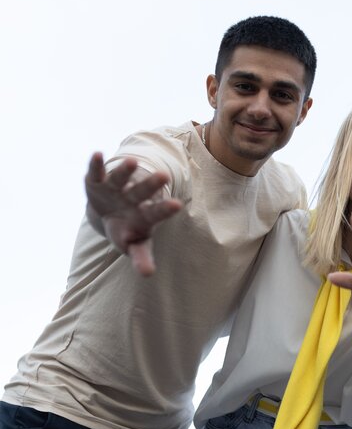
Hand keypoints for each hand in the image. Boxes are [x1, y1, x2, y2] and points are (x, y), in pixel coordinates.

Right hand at [85, 152, 181, 276]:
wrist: (110, 213)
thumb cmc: (128, 231)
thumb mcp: (135, 244)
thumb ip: (141, 256)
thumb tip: (148, 274)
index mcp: (145, 214)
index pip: (157, 213)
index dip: (165, 210)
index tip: (178, 205)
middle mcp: (133, 198)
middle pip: (143, 192)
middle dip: (151, 185)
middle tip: (164, 175)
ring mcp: (116, 189)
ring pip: (122, 178)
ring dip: (125, 170)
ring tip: (131, 161)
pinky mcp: (98, 182)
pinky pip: (97, 172)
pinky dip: (96, 165)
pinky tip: (97, 154)